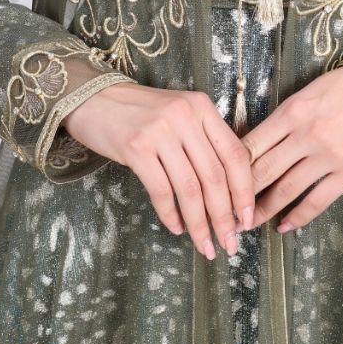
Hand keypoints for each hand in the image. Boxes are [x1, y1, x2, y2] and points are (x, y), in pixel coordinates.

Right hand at [62, 82, 254, 260]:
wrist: (95, 99)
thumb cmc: (142, 112)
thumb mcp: (181, 114)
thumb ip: (204, 141)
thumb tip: (230, 191)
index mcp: (202, 107)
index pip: (235, 154)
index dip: (244, 190)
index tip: (247, 219)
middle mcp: (185, 116)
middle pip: (214, 175)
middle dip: (224, 215)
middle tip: (228, 243)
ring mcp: (160, 131)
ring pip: (190, 188)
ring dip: (199, 223)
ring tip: (204, 244)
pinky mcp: (136, 148)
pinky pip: (161, 190)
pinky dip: (171, 214)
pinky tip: (176, 228)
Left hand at [239, 64, 342, 232]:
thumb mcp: (308, 93)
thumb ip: (284, 119)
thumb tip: (256, 145)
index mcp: (292, 112)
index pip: (251, 144)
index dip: (231, 168)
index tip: (218, 182)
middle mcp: (306, 136)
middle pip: (263, 172)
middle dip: (240, 195)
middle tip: (226, 212)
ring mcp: (328, 157)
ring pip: (286, 191)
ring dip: (264, 210)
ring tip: (249, 224)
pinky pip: (317, 201)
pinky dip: (297, 217)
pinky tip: (284, 226)